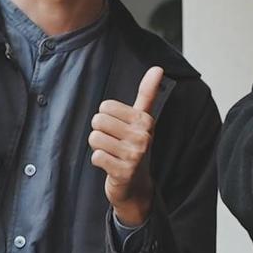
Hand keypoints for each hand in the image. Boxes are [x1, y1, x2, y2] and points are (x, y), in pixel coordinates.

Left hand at [91, 67, 162, 228]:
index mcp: (145, 120)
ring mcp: (134, 155)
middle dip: (100, 132)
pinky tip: (110, 165)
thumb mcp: (142, 120)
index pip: (106, 106)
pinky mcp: (124, 172)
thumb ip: (148, 93)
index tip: (119, 128)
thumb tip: (158, 67)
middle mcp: (143, 136)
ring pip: (94, 138)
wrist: (136, 185)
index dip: (106, 117)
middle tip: (113, 142)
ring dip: (98, 147)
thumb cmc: (134, 146)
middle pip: (98, 121)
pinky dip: (98, 161)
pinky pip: (96, 156)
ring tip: (112, 154)